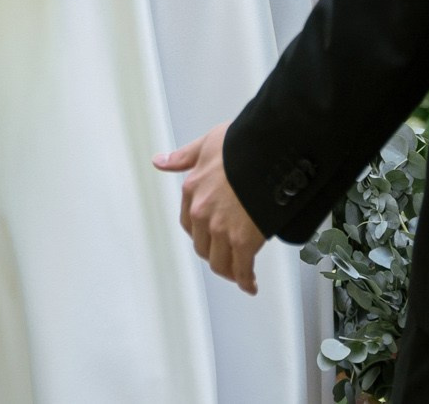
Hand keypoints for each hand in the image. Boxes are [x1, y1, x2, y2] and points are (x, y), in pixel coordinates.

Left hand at [155, 124, 264, 293]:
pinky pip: (242, 268)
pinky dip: (246, 280)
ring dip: (229, 271)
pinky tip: (250, 284)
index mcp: (192, 190)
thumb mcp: (206, 144)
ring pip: (220, 262)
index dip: (201, 234)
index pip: (189, 224)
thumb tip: (160, 162)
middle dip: (215, 254)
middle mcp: (202, 212)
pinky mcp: (244, 240)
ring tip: (239, 274)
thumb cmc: (242, 145)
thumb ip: (183, 156)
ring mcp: (222, 228)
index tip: (210, 237)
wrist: (268, 152)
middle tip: (228, 258)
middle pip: (203, 247)